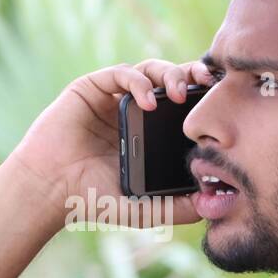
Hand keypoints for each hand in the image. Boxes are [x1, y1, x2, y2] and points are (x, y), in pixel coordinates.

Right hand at [6, 58, 214, 228]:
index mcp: (151, 132)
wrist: (51, 191)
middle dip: (194, 76)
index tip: (226, 101)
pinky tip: (147, 101)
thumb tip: (218, 205)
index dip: (206, 97)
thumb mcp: (147, 208)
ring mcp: (113, 97)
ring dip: (170, 75)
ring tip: (180, 93)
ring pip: (151, 69)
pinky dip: (138, 83)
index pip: (186, 104)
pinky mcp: (91, 88)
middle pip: (173, 79)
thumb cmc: (94, 200)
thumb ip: (180, 207)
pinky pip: (122, 74)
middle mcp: (135, 110)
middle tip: (211, 85)